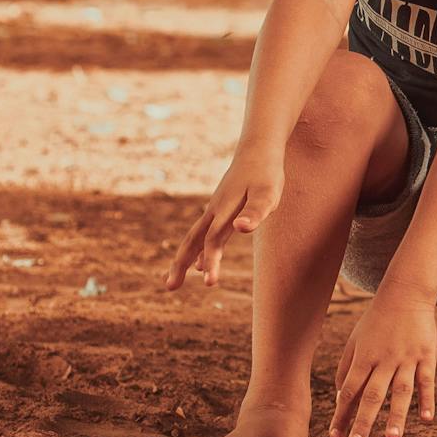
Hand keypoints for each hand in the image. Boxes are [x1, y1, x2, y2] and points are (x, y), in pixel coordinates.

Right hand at [163, 143, 283, 289]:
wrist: (258, 148)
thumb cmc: (266, 173)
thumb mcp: (267, 193)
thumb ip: (255, 212)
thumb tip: (240, 229)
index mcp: (223, 211)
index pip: (213, 241)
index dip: (211, 262)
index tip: (210, 283)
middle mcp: (213, 211)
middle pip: (191, 241)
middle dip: (180, 264)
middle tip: (169, 287)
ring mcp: (214, 209)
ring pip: (194, 237)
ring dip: (185, 258)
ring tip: (175, 280)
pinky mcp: (220, 208)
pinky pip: (204, 233)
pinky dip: (199, 249)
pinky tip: (199, 261)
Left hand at [329, 294, 436, 436]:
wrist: (406, 293)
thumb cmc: (376, 321)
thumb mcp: (355, 341)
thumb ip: (346, 369)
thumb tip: (340, 398)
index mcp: (363, 357)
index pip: (349, 390)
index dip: (341, 414)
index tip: (335, 436)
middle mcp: (384, 360)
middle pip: (372, 395)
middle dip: (363, 421)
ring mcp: (407, 359)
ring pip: (400, 391)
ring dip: (396, 415)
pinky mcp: (427, 356)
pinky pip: (426, 381)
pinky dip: (426, 400)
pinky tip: (426, 419)